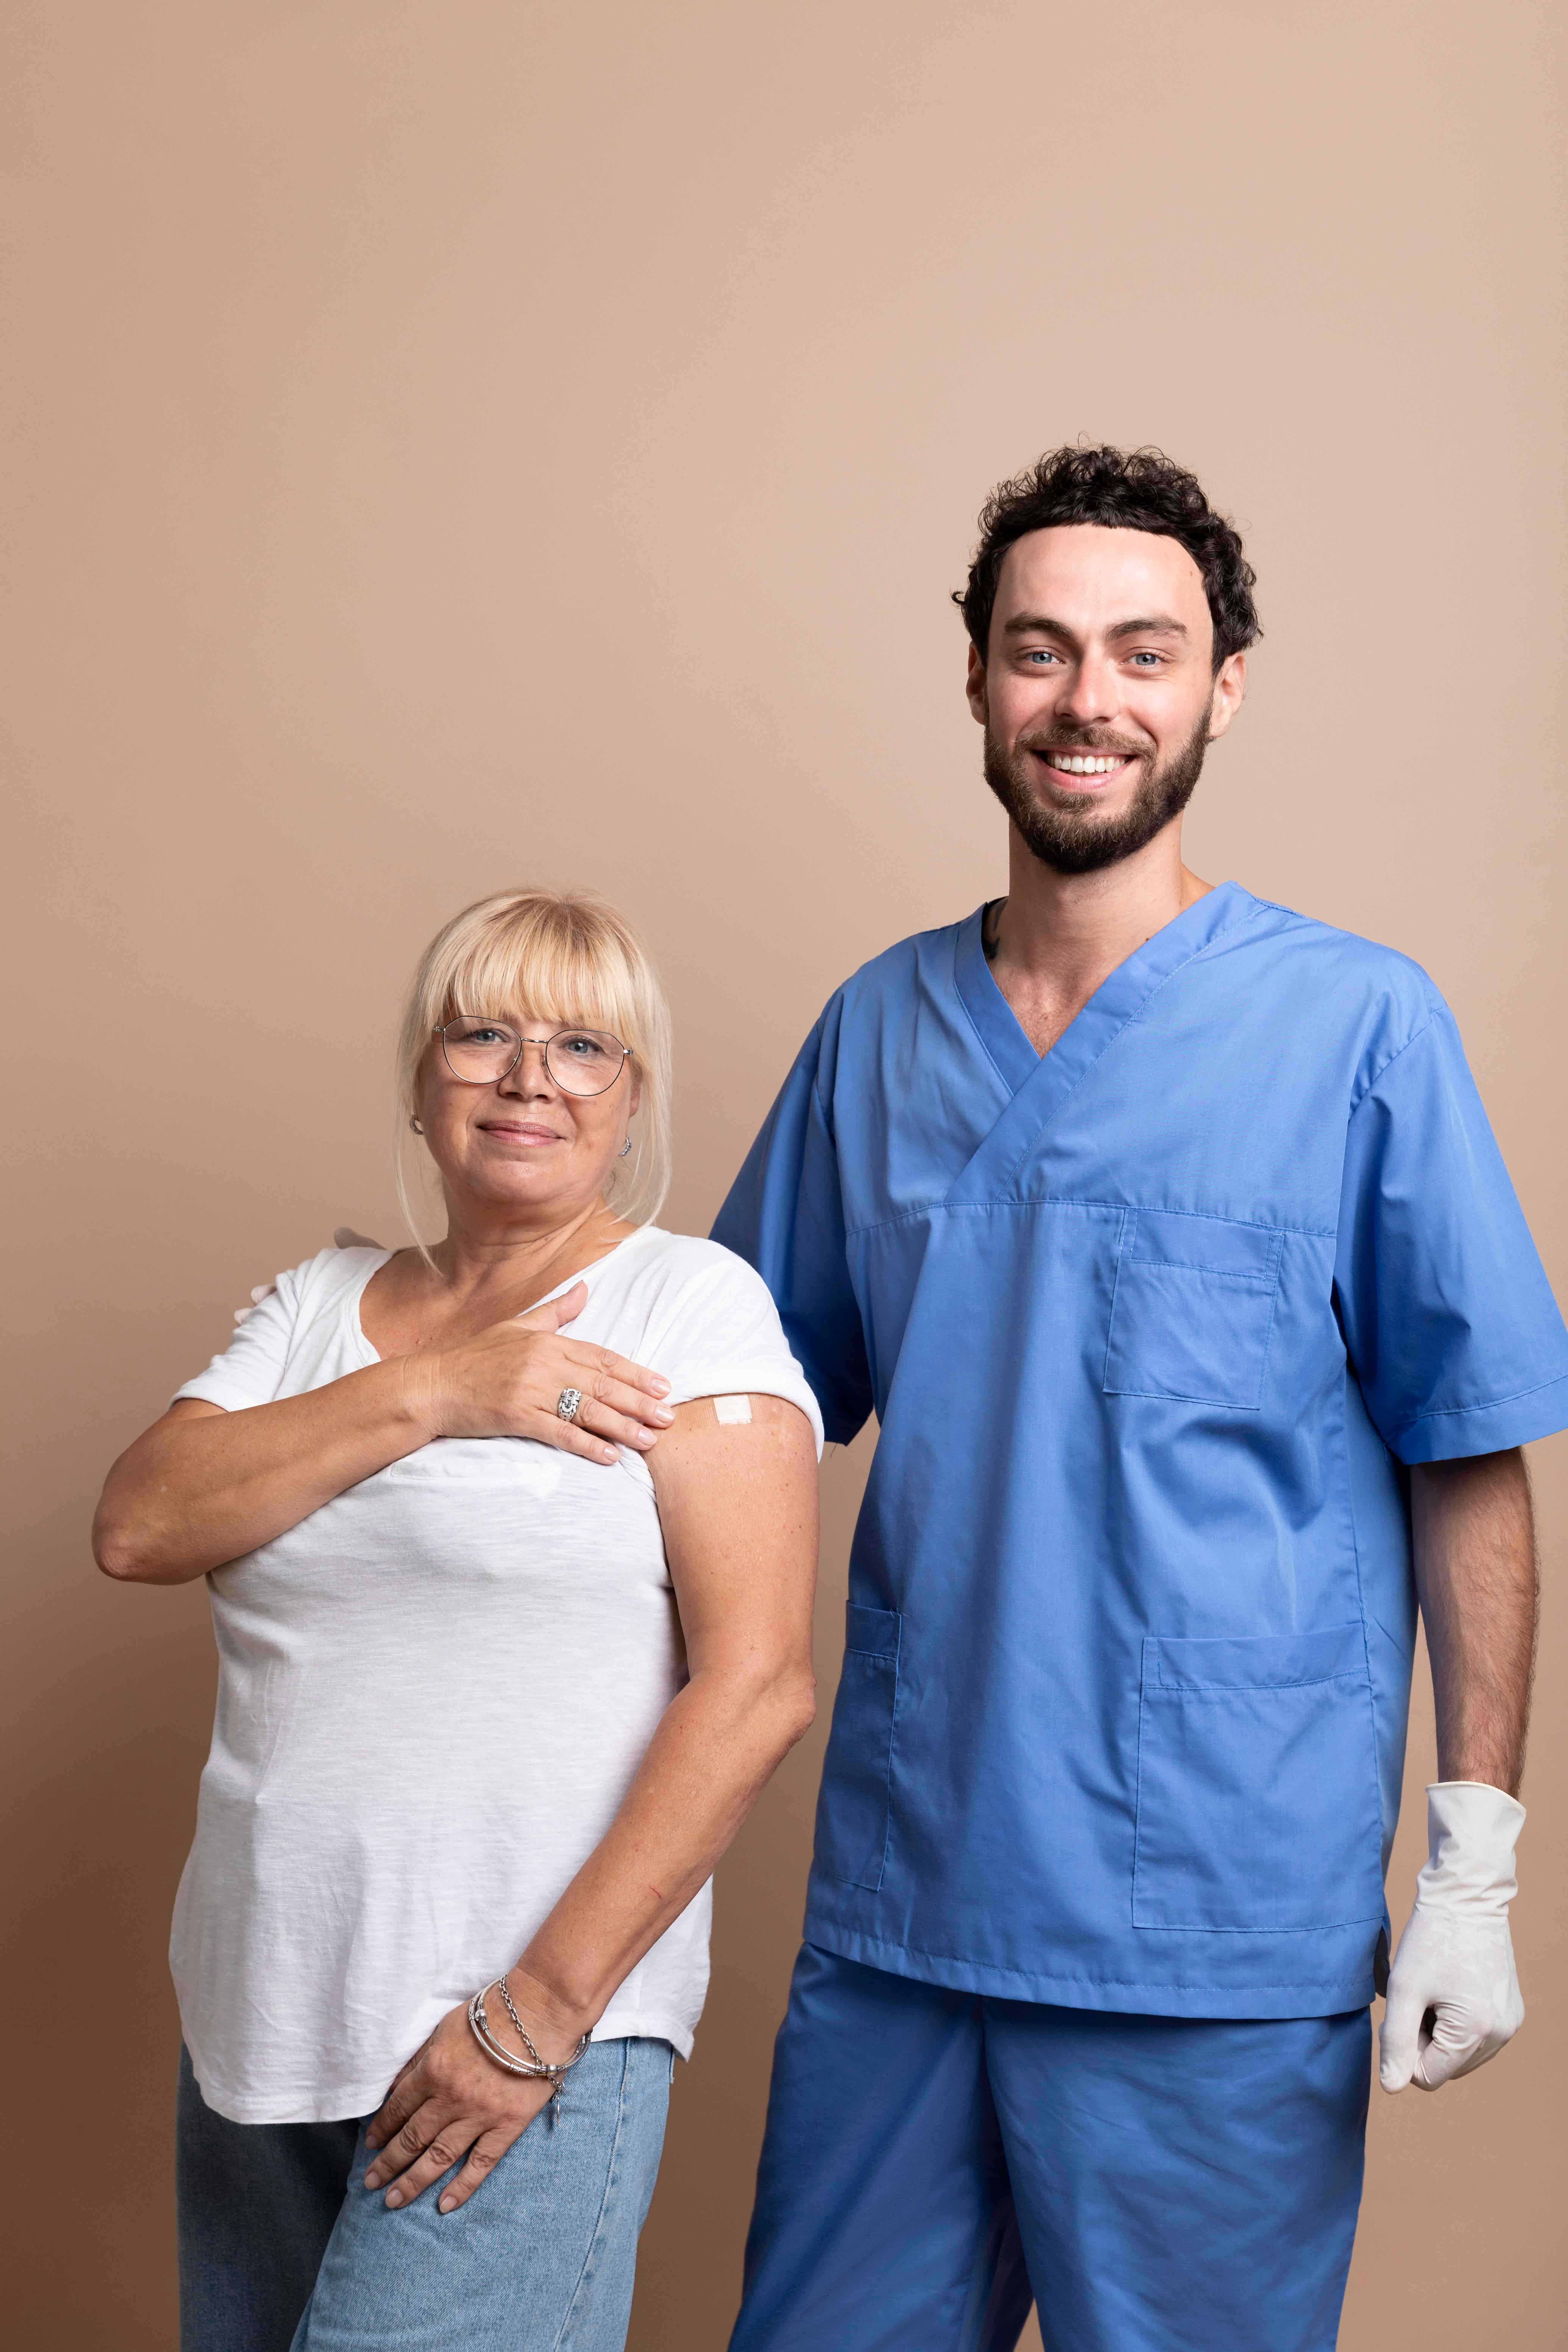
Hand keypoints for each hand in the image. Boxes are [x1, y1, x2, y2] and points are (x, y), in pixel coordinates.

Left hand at [363, 1979, 589, 2213]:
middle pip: (412, 2137)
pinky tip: (444, 2205)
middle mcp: (450, 2098)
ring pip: (438, 2156)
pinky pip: (481, 2162)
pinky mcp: (507, 2126)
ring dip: (413, 2181)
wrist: (540, 2013)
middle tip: (371, 2182)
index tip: (371, 2143)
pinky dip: (462, 2186)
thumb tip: (396, 2088)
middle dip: (388, 2162)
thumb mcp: (445, 2028)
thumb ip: (421, 2059)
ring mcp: (479, 2115)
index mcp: (433, 2070)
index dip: (382, 2127)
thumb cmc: (492, 2014)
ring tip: (393, 2200)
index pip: (399, 2107)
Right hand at [405, 1283, 673, 1464]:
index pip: (602, 1357)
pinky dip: (586, 1445)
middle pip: (602, 1384)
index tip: (664, 1387)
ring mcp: (529, 1390)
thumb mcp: (516, 1326)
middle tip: (668, 1418)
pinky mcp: (515, 1416)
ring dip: (622, 1426)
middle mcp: (543, 1363)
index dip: (636, 1373)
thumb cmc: (474, 1357)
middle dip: (639, 1402)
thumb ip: (555, 1312)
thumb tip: (585, 1288)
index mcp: (547, 1341)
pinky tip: (609, 1456)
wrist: (431, 1385)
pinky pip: (558, 1432)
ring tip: (649, 1441)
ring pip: (586, 1409)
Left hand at [1379, 1781, 1525, 2092]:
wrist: (1467, 1895)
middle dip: (1423, 2039)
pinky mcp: (1512, 2011)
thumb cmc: (1431, 1937)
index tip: (1404, 2009)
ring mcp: (1510, 2024)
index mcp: (1476, 2032)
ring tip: (1436, 1989)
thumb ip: (1395, 2041)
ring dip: (1440, 2031)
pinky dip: (1457, 2021)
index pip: (1427, 2076)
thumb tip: (1392, 2088)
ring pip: (1460, 2054)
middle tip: (1420, 1995)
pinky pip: (1476, 2037)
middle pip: (1445, 2067)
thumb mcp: (1404, 1988)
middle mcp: (1502, 2035)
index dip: (1405, 2048)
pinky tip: (1451, 1987)